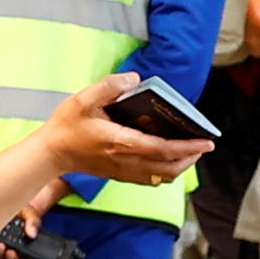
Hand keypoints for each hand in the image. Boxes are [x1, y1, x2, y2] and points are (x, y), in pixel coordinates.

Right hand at [45, 76, 209, 188]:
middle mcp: (127, 161)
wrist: (52, 153)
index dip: (188, 147)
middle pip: (169, 168)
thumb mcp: (83, 99)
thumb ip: (109, 86)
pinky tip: (168, 159)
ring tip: (190, 151)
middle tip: (203, 145)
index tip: (207, 143)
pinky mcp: (121, 176)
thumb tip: (134, 79)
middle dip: (190, 158)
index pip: (164, 149)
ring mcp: (124, 172)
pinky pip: (151, 179)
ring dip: (180, 166)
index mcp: (122, 142)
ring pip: (162, 177)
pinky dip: (165, 171)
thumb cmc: (67, 126)